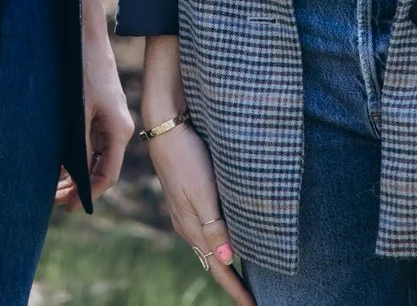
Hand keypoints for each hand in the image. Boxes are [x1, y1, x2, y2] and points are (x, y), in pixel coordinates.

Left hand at [59, 0, 134, 209]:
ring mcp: (111, 120)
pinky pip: (92, 142)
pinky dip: (77, 156)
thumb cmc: (83, 72)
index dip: (88, 194)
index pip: (107, 175)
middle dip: (79, 186)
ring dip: (76, 172)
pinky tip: (58, 162)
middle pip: (102, 168)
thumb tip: (73, 176)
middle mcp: (119, 129)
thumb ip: (79, 145)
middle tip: (54, 199)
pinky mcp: (102, 111)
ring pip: (95, 156)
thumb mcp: (78, 113)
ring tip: (53, 185)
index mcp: (119, 131)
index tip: (69, 206)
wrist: (86, 37)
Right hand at [147, 123, 255, 305]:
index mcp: (192, 228)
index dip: (236, 290)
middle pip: (214, 262)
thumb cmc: (188, 157)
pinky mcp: (188, 198)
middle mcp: (188, 225)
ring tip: (244, 276)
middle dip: (232, 282)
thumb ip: (214, 227)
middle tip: (252, 298)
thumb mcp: (203, 193)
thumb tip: (227, 260)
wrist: (165, 127)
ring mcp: (186, 212)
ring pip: (209, 246)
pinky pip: (207, 230)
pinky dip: (220, 242)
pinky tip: (228, 239)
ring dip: (227, 263)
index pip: (219, 269)